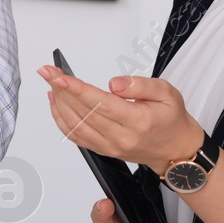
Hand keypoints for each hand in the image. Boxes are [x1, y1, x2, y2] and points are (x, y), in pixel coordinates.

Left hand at [38, 68, 202, 173]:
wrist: (175, 149)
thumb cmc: (171, 119)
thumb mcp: (167, 92)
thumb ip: (140, 85)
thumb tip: (114, 84)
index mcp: (137, 121)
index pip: (100, 104)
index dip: (76, 89)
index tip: (58, 76)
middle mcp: (121, 137)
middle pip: (83, 112)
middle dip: (61, 89)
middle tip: (48, 71)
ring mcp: (109, 146)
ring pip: (75, 125)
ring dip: (59, 103)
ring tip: (51, 82)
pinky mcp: (103, 150)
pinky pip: (76, 136)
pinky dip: (61, 119)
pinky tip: (56, 102)